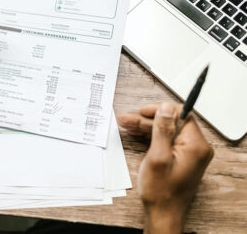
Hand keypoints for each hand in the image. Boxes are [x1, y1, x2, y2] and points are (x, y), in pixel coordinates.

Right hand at [117, 102, 213, 233]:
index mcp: (195, 145)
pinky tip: (135, 133)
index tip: (143, 111)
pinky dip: (150, 136)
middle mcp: (196, 148)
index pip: (181, 115)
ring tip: (126, 124)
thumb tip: (166, 108)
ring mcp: (189, 153)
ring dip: (146, 127)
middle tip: (127, 119)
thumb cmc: (161, 191)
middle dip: (147, 120)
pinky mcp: (181, 158)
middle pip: (171, 123)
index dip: (160, 110)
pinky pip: (166, 141)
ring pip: (166, 131)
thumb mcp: (158, 156)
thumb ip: (163, 130)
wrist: (163, 213)